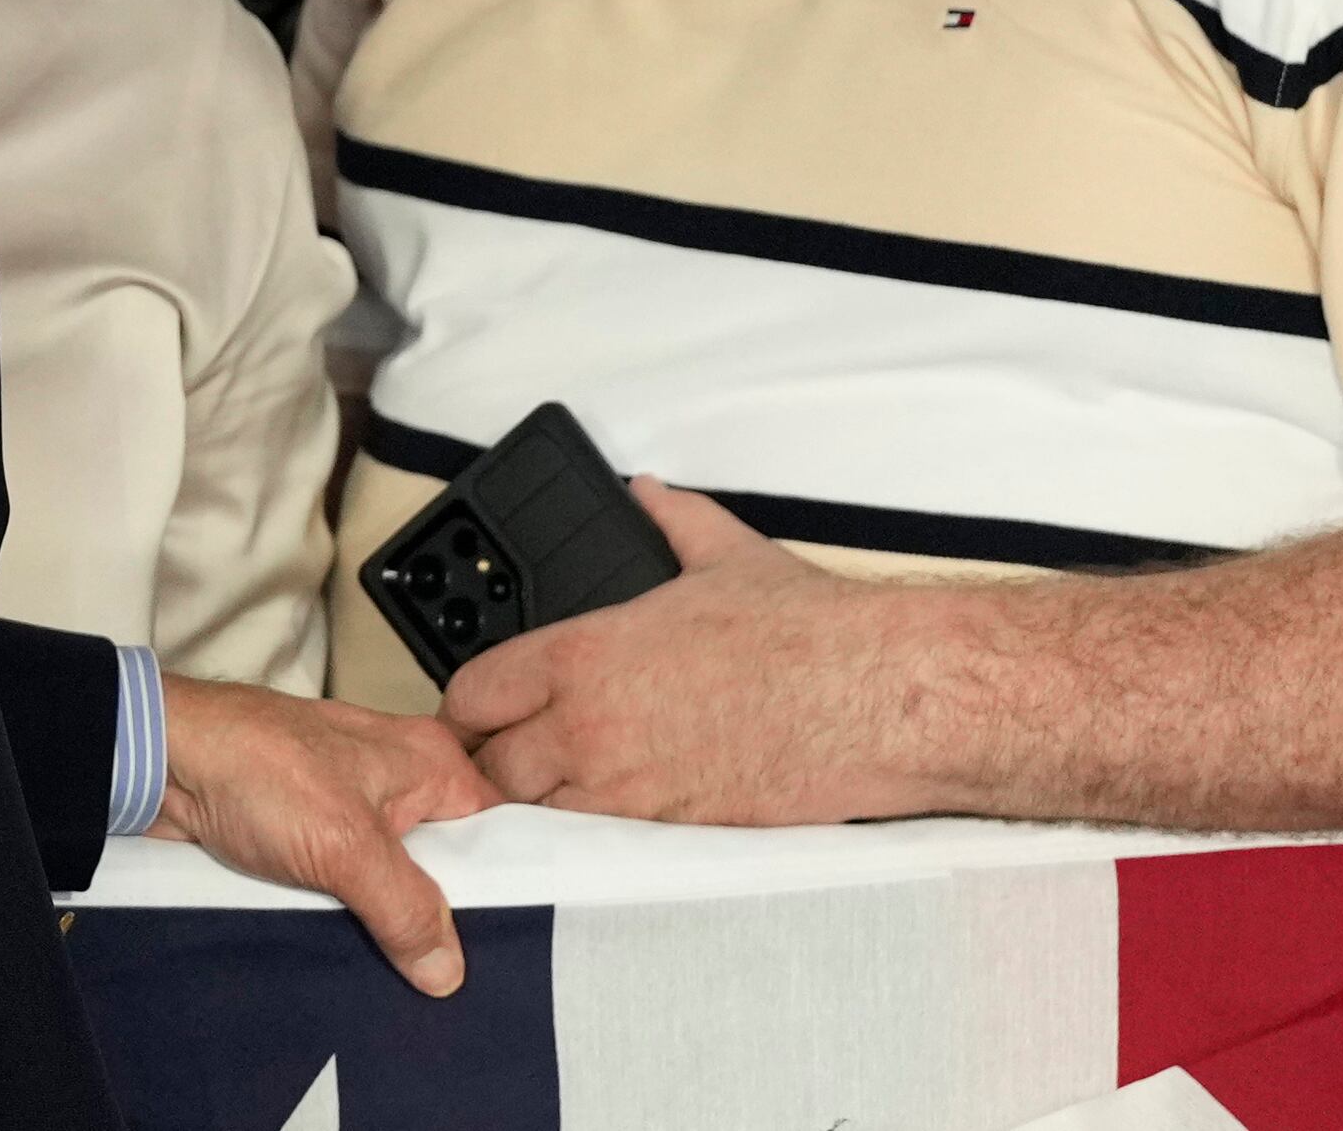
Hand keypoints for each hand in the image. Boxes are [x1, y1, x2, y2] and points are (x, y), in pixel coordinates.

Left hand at [154, 676, 496, 995]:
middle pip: (447, 867)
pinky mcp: (312, 838)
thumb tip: (448, 969)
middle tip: (455, 981)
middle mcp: (399, 781)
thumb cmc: (251, 765)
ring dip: (391, 926)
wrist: (159, 762)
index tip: (517, 951)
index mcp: (429, 762)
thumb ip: (405, 907)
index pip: (499, 833)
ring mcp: (353, 811)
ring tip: (410, 984)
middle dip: (444, 921)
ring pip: (394, 884)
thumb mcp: (345, 845)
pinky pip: (350, 889)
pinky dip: (349, 919)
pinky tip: (357, 962)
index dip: (508, 890)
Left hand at [439, 481, 940, 824]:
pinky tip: (612, 813)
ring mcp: (629, 789)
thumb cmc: (807, 633)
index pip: (473, 693)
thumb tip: (649, 496)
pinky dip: (593, 834)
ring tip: (558, 787)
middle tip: (508, 755)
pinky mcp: (673, 832)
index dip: (467, 704)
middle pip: (489, 769)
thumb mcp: (723, 553)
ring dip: (538, 804)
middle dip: (490, 764)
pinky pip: (601, 846)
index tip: (476, 708)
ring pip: (538, 816)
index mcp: (586, 654)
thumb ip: (669, 520)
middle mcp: (591, 726)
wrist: (875, 700)